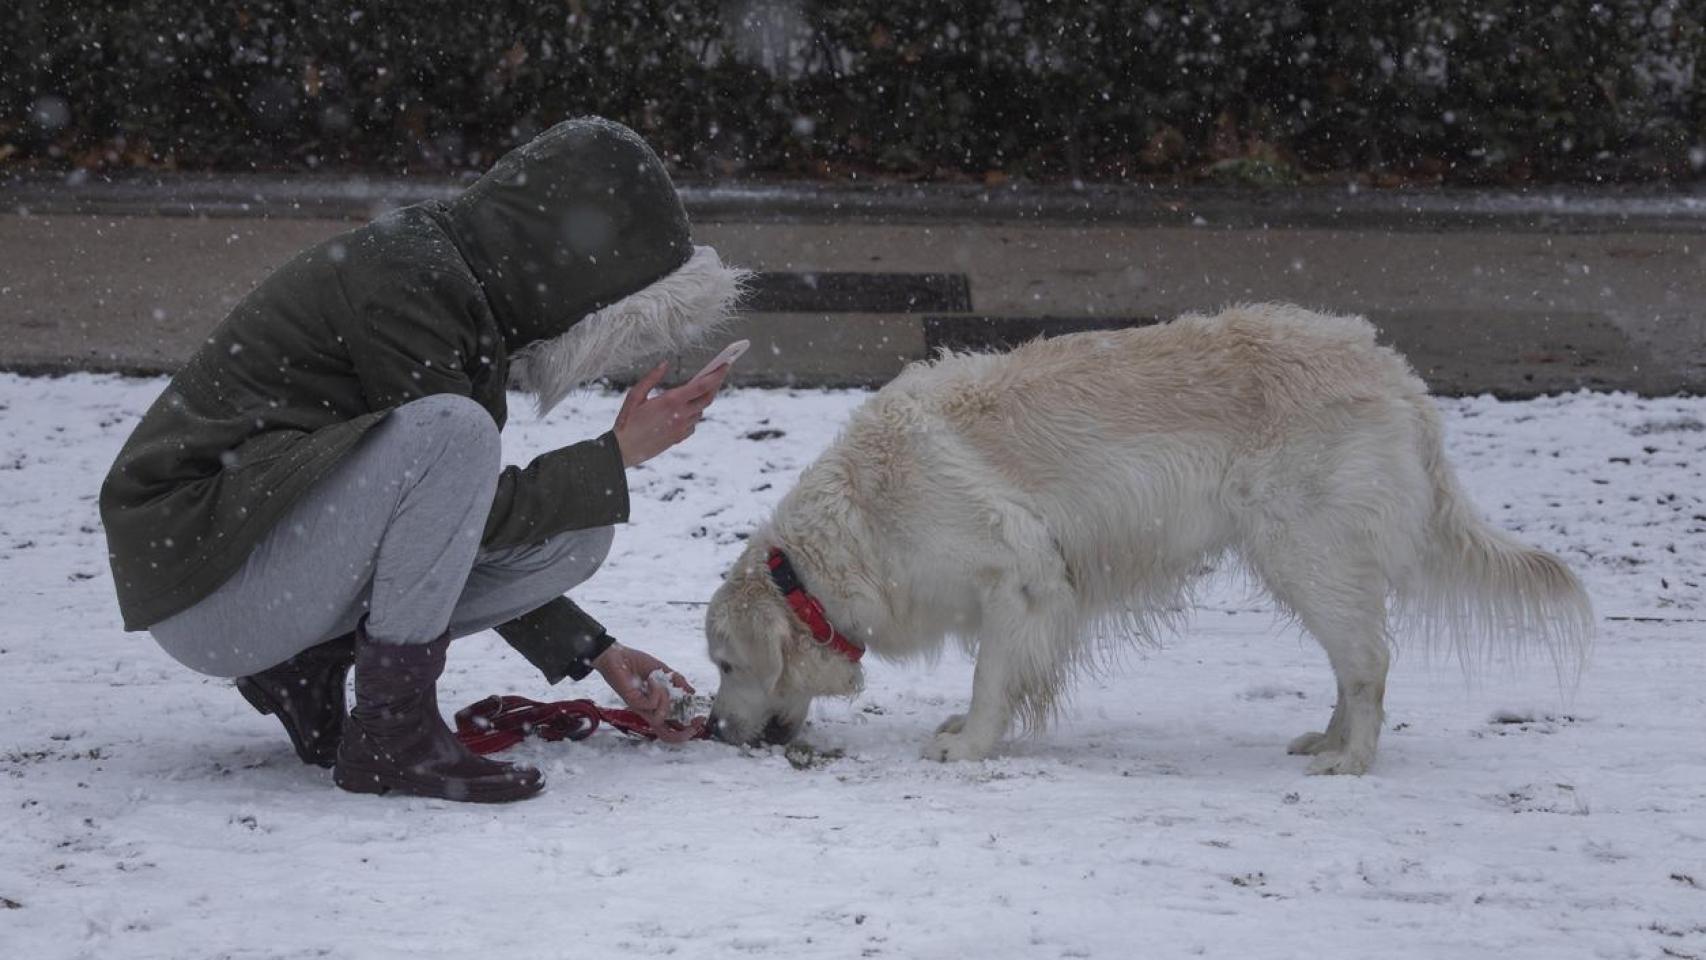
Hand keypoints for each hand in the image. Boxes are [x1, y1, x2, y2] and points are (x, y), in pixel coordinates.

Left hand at [592, 641, 695, 732]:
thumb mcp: (661, 670)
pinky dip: (656, 691)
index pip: (672, 727)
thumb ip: (677, 680)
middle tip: (695, 723)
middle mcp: (649, 710)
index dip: (687, 729)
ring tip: (660, 684)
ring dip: (666, 701)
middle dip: (685, 733)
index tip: (700, 719)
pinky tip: (651, 680)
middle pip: (667, 735)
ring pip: (660, 718)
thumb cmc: (634, 662)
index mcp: (655, 705)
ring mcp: (640, 708)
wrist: (615, 655)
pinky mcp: (633, 702)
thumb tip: (692, 692)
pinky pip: (651, 704)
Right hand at [612, 361, 729, 467]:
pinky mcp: (679, 438)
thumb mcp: (635, 395)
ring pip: (700, 411)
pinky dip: (693, 414)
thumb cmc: (626, 421)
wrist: (624, 450)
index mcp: (671, 401)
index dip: (717, 374)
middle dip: (715, 385)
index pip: (702, 385)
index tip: (726, 364)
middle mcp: (681, 415)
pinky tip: (685, 410)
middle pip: (708, 398)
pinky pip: (693, 424)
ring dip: (702, 400)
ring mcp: (682, 428)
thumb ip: (651, 378)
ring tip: (700, 389)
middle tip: (719, 374)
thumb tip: (665, 364)